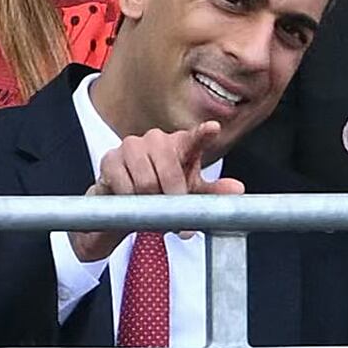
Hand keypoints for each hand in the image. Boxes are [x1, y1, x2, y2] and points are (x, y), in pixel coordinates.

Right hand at [69, 122, 214, 258]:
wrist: (126, 204)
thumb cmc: (163, 192)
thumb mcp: (191, 195)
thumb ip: (214, 193)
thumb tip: (238, 190)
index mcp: (181, 145)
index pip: (195, 138)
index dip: (204, 134)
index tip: (213, 129)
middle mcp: (157, 140)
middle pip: (169, 173)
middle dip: (172, 199)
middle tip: (173, 218)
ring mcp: (131, 146)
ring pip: (146, 183)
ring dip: (150, 204)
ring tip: (150, 207)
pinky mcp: (110, 159)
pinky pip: (124, 186)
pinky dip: (130, 202)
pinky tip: (131, 201)